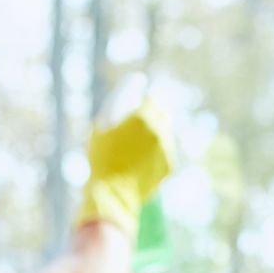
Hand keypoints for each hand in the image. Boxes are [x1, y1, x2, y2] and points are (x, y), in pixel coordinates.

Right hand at [76, 98, 174, 231]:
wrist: (112, 193)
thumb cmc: (103, 156)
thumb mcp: (104, 123)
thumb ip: (121, 97)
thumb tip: (139, 79)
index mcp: (145, 116)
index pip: (153, 96)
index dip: (144, 101)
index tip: (137, 105)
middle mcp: (162, 130)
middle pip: (162, 114)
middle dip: (150, 118)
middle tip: (133, 132)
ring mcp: (167, 148)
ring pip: (163, 134)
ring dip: (153, 137)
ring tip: (133, 151)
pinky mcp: (170, 165)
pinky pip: (164, 152)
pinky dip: (154, 154)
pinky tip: (138, 163)